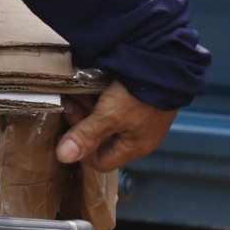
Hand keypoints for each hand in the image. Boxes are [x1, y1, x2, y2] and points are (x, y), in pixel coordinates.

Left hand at [55, 81, 177, 171]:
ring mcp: (142, 118)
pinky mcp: (141, 101)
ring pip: (108, 121)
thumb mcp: (109, 116)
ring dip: (90, 110)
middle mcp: (139, 136)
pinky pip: (116, 106)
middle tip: (70, 107)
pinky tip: (91, 87)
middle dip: (83, 125)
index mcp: (135, 148)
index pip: (102, 162)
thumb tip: (63, 157)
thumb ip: (86, 135)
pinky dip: (101, 99)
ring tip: (78, 94)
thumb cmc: (138, 96)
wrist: (165, 67)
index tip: (66, 135)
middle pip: (103, 140)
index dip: (81, 152)